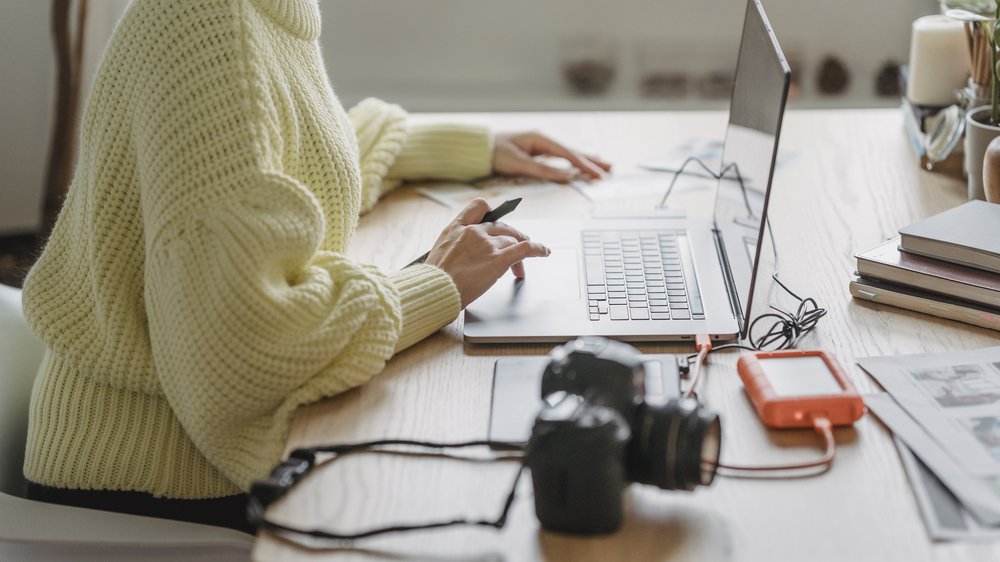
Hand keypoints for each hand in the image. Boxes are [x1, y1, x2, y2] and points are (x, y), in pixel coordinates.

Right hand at [425, 198, 549, 307]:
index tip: (497, 222)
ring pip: (512, 241)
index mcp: (456, 228)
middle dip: (511, 238)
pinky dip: (538, 249)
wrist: (433, 291)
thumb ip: (454, 246)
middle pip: (502, 227)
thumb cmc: (433, 280)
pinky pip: (525, 249)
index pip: (479, 206)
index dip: (492, 213)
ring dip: (519, 255)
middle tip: (516, 250)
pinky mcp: (498, 260)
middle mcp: (474, 231)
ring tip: (519, 271)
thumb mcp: (438, 253)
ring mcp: (487, 245)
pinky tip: (544, 252)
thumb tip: (464, 253)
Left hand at [492, 131, 611, 182]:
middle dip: (591, 161)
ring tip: (603, 165)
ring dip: (585, 160)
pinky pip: (559, 158)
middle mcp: (543, 140)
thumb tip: (568, 176)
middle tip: (609, 169)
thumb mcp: (519, 163)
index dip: (584, 165)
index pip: (568, 154)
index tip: (598, 174)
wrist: (479, 149)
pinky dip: (572, 162)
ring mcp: (540, 145)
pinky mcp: (537, 152)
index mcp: (540, 139)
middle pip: (572, 152)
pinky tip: (580, 165)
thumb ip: (544, 170)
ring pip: (568, 154)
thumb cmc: (496, 154)